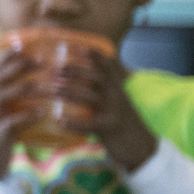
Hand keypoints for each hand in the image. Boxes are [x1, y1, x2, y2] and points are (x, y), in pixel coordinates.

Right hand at [0, 51, 50, 177]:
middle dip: (17, 67)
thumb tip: (40, 86)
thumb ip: (16, 101)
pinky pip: (10, 122)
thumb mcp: (5, 115)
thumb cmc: (0, 137)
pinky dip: (26, 116)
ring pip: (1, 95)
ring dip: (25, 88)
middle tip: (41, 61)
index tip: (25, 47)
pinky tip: (41, 113)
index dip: (7, 58)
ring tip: (45, 86)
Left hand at [53, 53, 159, 173]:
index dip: (94, 55)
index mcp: (117, 88)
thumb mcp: (115, 103)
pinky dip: (73, 122)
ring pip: (91, 97)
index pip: (108, 67)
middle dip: (76, 71)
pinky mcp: (109, 128)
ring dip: (70, 92)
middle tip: (57, 69)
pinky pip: (89, 124)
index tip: (77, 45)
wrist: (140, 147)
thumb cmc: (122, 123)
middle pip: (97, 78)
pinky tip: (59, 120)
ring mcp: (114, 112)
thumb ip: (102, 91)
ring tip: (53, 89)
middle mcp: (117, 96)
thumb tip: (79, 81)